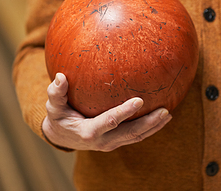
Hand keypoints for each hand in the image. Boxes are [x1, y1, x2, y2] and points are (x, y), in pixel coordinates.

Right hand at [42, 73, 172, 151]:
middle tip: (164, 111)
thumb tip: (60, 76)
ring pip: (136, 137)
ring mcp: (111, 143)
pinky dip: (149, 128)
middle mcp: (102, 141)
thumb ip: (56, 92)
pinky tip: (161, 117)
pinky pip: (135, 136)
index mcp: (88, 132)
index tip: (138, 100)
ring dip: (153, 127)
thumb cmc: (58, 117)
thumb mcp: (53, 106)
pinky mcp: (116, 142)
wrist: (60, 137)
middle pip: (130, 133)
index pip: (109, 122)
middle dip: (148, 123)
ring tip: (168, 114)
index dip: (124, 112)